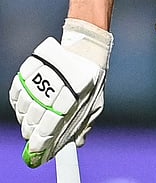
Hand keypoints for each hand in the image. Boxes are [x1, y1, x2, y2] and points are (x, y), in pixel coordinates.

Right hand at [9, 19, 111, 167]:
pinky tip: (25, 106)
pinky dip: (18, 104)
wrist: (86, 48)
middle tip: (35, 136)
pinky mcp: (28, 71)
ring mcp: (38, 81)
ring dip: (25, 119)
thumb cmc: (92, 78)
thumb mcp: (95, 102)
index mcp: (69, 102)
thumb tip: (78, 143)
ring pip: (22, 110)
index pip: (46, 132)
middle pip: (31, 123)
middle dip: (32, 133)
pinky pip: (15, 94)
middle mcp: (51, 93)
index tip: (39, 150)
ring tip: (32, 119)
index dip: (40, 144)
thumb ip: (85, 124)